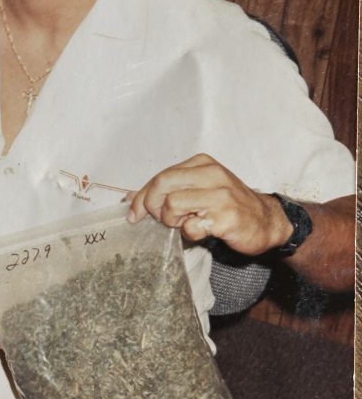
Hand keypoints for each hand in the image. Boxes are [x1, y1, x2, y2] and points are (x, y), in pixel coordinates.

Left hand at [126, 153, 291, 255]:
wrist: (266, 221)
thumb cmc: (228, 205)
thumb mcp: (199, 188)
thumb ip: (169, 189)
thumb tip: (131, 198)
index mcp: (202, 164)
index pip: (160, 176)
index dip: (142, 197)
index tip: (134, 214)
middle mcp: (212, 175)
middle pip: (162, 185)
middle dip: (152, 207)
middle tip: (160, 220)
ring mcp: (220, 196)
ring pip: (172, 205)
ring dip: (171, 222)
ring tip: (185, 224)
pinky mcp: (226, 218)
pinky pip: (191, 228)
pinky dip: (190, 234)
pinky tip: (202, 231)